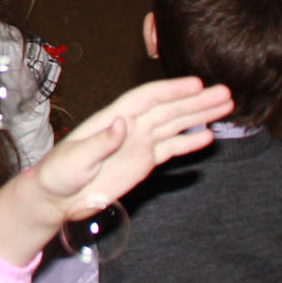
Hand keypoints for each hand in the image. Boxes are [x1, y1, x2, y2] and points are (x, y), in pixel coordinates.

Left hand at [38, 76, 232, 216]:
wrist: (56, 198)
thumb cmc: (59, 174)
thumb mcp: (76, 158)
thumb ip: (101, 142)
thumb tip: (122, 123)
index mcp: (113, 118)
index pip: (147, 99)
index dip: (172, 90)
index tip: (197, 84)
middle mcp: (130, 126)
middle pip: (168, 109)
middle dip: (196, 101)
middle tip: (226, 93)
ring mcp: (138, 143)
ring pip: (175, 125)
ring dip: (200, 116)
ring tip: (225, 106)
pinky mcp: (143, 162)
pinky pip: (170, 148)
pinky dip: (189, 142)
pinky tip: (209, 136)